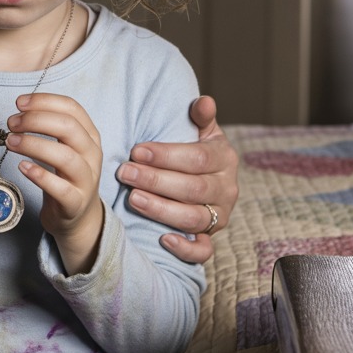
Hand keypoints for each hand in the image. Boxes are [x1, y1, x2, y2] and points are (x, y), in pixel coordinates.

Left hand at [7, 93, 103, 272]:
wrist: (77, 215)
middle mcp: (92, 154)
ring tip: (11, 142)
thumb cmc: (65, 175)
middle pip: (69, 127)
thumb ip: (50, 126)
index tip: (19, 103)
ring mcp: (86, 179)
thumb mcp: (64, 146)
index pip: (71, 108)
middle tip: (11, 124)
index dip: (44, 101)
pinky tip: (22, 167)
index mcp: (89, 135)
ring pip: (65, 156)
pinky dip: (40, 175)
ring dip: (34, 145)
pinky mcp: (75, 202)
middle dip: (36, 120)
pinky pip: (60, 188)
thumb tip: (21, 110)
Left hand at [117, 95, 238, 263]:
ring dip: (161, 209)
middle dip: (156, 180)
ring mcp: (220, 216)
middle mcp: (227, 189)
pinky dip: (185, 248)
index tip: (137, 151)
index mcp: (225, 159)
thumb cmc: (195, 152)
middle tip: (125, 173)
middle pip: (192, 188)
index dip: (166, 155)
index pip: (197, 158)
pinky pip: (203, 251)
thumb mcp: (202, 131)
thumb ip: (201, 117)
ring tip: (133, 199)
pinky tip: (162, 238)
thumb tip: (203, 102)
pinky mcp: (212, 238)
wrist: (207, 181)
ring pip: (193, 218)